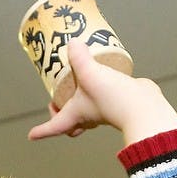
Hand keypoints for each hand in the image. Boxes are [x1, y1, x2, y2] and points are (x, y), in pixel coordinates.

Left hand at [27, 39, 176, 144]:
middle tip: (56, 100)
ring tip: (78, 80)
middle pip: (71, 123)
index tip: (31, 135)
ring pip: (88, 111)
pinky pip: (104, 98)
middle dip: (62, 115)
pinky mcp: (118, 101)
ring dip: (81, 100)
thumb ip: (79, 57)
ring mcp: (105, 111)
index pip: (55, 126)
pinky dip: (101, 89)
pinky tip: (104, 73)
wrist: (145, 107)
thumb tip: (72, 43)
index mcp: (77, 116)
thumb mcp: (90, 73)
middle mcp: (89, 117)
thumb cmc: (114, 98)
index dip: (42, 131)